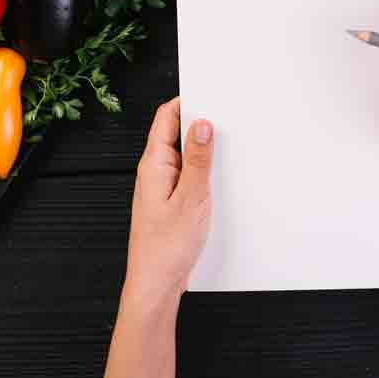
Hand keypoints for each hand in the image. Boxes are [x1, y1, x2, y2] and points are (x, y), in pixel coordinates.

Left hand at [123, 98, 213, 304]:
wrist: (156, 284)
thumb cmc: (167, 247)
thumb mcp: (191, 198)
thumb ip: (198, 160)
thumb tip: (202, 124)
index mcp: (153, 164)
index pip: (165, 117)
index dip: (186, 100)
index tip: (209, 93)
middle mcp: (154, 172)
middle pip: (174, 133)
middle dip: (198, 123)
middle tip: (225, 117)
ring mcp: (160, 187)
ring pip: (182, 156)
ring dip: (202, 150)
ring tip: (225, 147)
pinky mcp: (169, 202)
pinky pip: (186, 175)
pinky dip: (201, 170)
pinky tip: (217, 178)